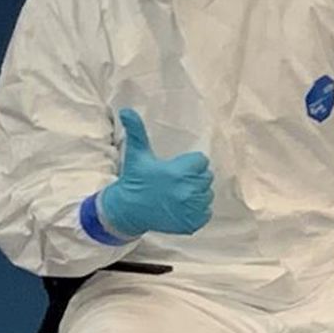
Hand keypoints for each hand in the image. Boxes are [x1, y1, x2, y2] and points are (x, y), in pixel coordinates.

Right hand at [97, 109, 213, 236]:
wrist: (127, 211)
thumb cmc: (134, 180)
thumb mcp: (136, 155)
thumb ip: (136, 131)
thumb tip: (126, 110)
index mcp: (180, 172)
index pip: (201, 162)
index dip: (189, 164)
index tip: (174, 170)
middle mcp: (189, 190)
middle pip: (206, 178)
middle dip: (193, 178)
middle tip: (174, 183)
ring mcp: (191, 208)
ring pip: (207, 195)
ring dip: (196, 195)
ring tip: (176, 195)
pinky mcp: (192, 223)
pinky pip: (205, 212)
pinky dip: (196, 211)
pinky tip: (180, 208)